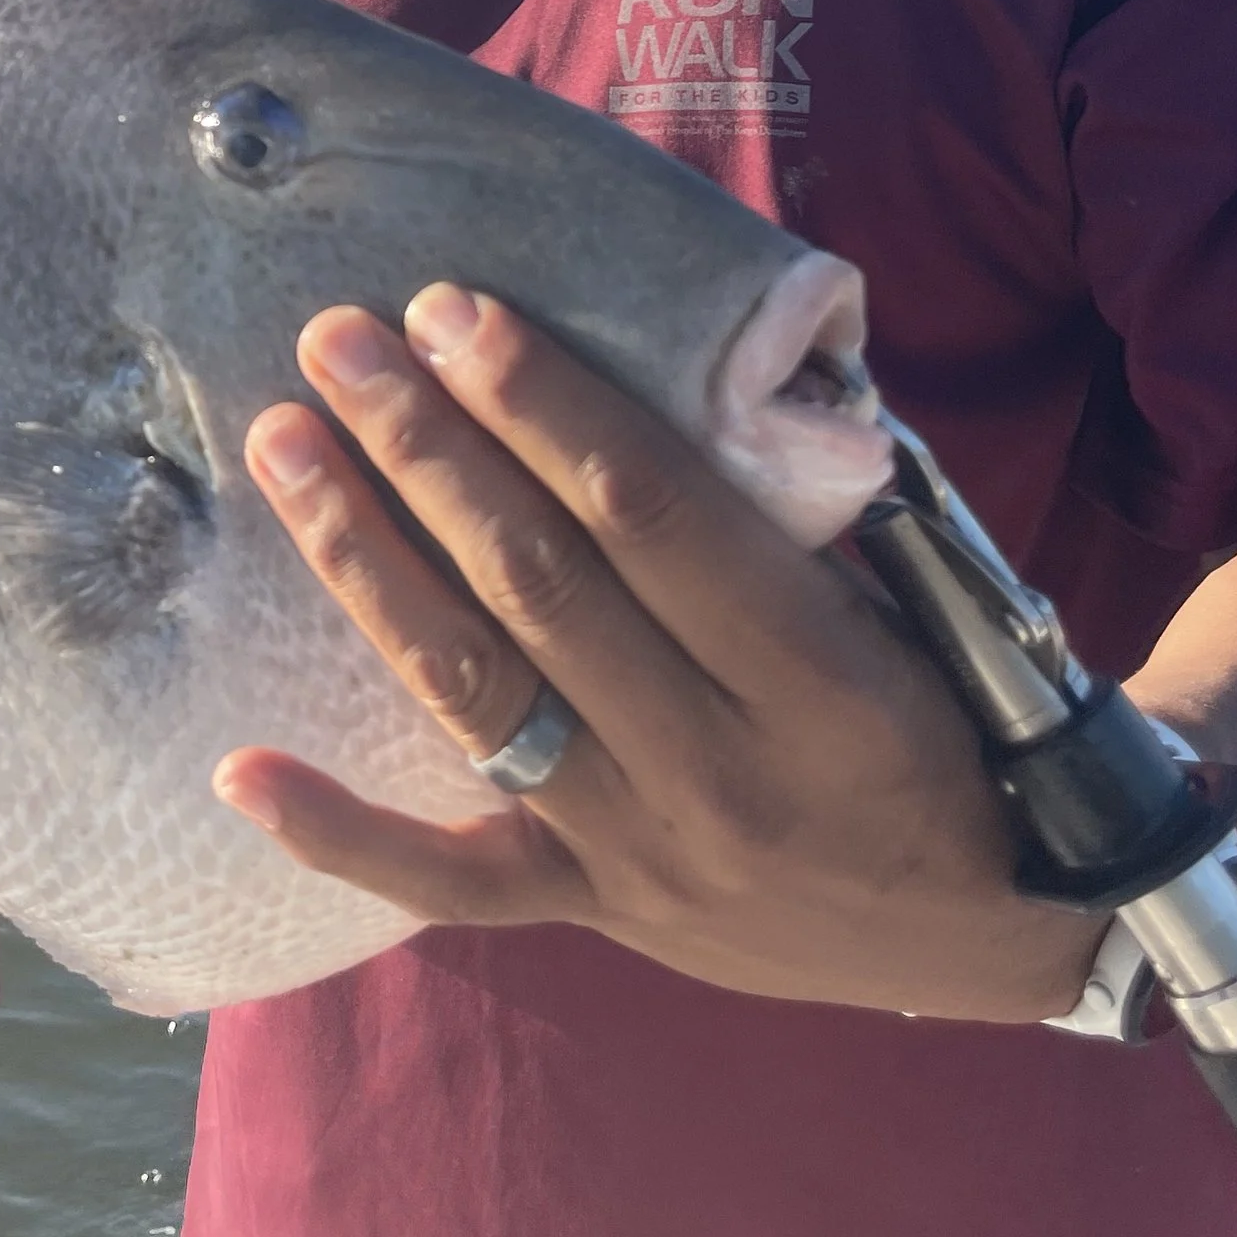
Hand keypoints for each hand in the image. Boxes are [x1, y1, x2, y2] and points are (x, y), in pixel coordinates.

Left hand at [218, 287, 1100, 1023]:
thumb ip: (788, 510)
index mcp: (814, 676)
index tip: (454, 312)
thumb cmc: (952, 721)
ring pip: (474, 693)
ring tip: (286, 450)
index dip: (543, 405)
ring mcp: (640, 851)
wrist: (1000, 924)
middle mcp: (716, 768)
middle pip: (539, 586)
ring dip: (366, 562)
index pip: (649, 515)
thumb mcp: (915, 605)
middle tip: (339, 342)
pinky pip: (448, 881)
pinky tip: (236, 768)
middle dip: (426, 448)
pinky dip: (337, 833)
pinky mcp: (590, 909)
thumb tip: (683, 362)